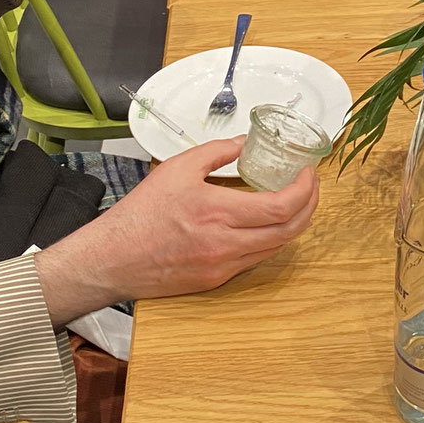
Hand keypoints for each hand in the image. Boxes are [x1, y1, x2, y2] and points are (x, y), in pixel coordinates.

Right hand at [33, 138, 319, 321]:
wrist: (113, 258)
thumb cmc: (140, 213)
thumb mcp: (177, 168)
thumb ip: (216, 152)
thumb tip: (244, 142)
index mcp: (217, 213)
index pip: (281, 207)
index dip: (305, 191)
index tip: (308, 173)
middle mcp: (226, 245)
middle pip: (289, 231)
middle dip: (309, 207)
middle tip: (310, 187)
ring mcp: (223, 266)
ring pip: (276, 248)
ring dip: (293, 225)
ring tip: (294, 202)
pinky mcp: (216, 280)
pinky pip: (256, 259)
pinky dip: (270, 240)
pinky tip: (266, 223)